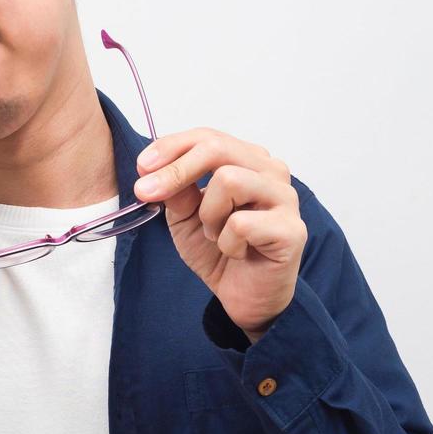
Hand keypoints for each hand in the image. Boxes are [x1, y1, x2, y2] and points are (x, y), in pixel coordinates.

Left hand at [133, 128, 305, 340]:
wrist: (244, 296)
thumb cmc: (220, 251)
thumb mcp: (184, 216)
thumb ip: (175, 189)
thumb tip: (152, 169)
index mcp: (246, 160)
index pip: (207, 137)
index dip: (171, 147)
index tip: (141, 166)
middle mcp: (270, 171)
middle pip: (217, 148)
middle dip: (176, 170)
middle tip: (147, 192)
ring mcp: (285, 197)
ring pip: (230, 180)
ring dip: (209, 215)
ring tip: (215, 235)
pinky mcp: (291, 229)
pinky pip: (241, 223)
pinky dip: (226, 243)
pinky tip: (236, 253)